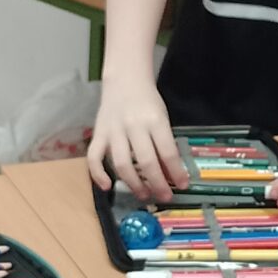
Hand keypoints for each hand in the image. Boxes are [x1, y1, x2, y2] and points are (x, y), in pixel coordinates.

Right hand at [87, 80, 185, 202]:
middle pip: (146, 162)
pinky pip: (94, 157)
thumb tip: (171, 174)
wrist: (125, 79)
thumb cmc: (148, 101)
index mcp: (155, 120)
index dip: (176, 172)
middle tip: (165, 197)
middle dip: (157, 184)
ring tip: (144, 195)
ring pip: (122, 164)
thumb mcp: (162, 118)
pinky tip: (107, 187)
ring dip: (134, 184)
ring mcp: (114, 130)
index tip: (183, 186)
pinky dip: (98, 174)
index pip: (168, 152)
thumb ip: (165, 144)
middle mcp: (134, 126)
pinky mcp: (98, 133)